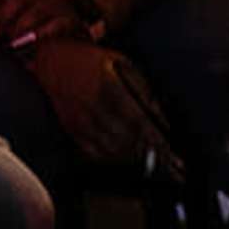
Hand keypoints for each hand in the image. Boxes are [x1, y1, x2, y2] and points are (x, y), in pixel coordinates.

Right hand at [28, 35, 177, 170]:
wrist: (55, 59)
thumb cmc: (95, 60)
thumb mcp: (124, 64)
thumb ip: (145, 91)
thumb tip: (164, 121)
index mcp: (108, 87)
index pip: (139, 122)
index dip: (157, 141)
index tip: (173, 155)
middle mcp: (92, 107)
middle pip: (128, 141)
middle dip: (152, 156)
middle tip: (172, 169)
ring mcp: (79, 121)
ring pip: (112, 151)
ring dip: (135, 160)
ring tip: (154, 166)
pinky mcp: (71, 130)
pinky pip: (95, 154)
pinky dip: (114, 160)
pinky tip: (127, 160)